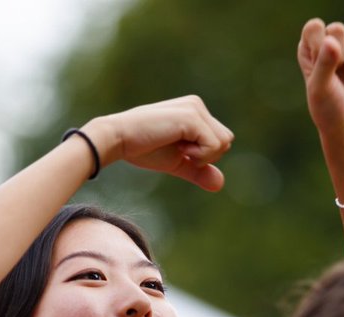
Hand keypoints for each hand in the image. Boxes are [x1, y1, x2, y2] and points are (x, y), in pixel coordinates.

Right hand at [82, 96, 233, 191]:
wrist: (118, 139)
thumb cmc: (142, 149)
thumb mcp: (176, 162)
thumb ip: (198, 171)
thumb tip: (220, 184)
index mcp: (194, 111)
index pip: (220, 140)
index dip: (203, 156)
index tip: (177, 151)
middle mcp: (197, 105)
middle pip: (226, 141)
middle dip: (205, 156)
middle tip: (178, 151)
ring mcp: (195, 109)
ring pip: (223, 143)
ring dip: (201, 156)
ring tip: (177, 148)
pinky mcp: (192, 117)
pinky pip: (214, 145)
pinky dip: (199, 155)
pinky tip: (178, 148)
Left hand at [297, 19, 343, 141]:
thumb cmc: (328, 110)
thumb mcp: (319, 89)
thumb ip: (323, 64)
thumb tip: (332, 41)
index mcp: (311, 50)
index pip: (314, 27)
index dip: (319, 45)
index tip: (320, 67)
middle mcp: (331, 45)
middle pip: (337, 28)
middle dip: (338, 54)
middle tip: (338, 74)